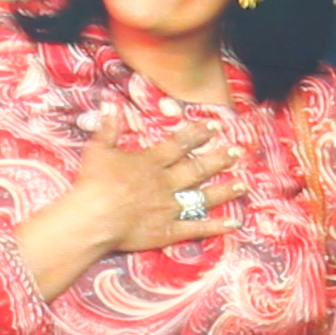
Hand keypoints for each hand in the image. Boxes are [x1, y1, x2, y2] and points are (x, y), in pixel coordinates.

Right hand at [11, 110, 234, 303]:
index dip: (199, 134)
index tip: (216, 126)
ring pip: (203, 197)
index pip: (180, 144)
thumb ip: (108, 127)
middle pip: (198, 168)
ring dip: (225, 190)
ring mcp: (170, 208)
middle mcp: (166, 183)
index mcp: (151, 162)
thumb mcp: (98, 149)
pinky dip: (217, 226)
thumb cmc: (93, 183)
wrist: (94, 218)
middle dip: (219, 159)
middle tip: (238, 152)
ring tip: (243, 184)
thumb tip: (108, 103)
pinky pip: (197, 228)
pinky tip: (235, 223)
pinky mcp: (168, 231)